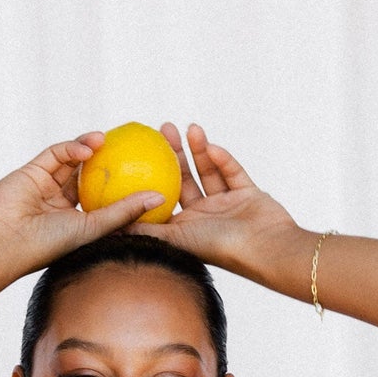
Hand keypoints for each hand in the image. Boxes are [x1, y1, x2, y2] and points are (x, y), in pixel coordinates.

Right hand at [0, 134, 166, 274]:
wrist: (3, 242)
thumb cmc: (51, 244)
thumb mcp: (94, 228)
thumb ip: (125, 211)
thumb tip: (161, 197)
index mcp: (80, 223)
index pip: (107, 200)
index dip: (127, 186)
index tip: (149, 172)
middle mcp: (64, 205)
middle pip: (92, 176)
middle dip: (111, 160)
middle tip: (133, 145)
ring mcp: (47, 186)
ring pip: (75, 161)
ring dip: (92, 148)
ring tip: (108, 139)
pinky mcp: (33, 171)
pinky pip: (57, 154)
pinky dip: (73, 148)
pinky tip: (90, 145)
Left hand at [120, 123, 302, 278]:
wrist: (265, 249)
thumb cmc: (220, 248)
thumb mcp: (177, 238)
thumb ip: (148, 229)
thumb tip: (112, 225)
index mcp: (186, 227)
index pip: (165, 197)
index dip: (152, 176)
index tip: (140, 153)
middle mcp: (205, 215)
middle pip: (186, 178)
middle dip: (175, 153)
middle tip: (162, 129)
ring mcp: (228, 204)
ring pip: (209, 171)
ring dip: (199, 149)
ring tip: (189, 127)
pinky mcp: (249, 194)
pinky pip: (233, 172)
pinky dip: (223, 160)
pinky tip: (212, 146)